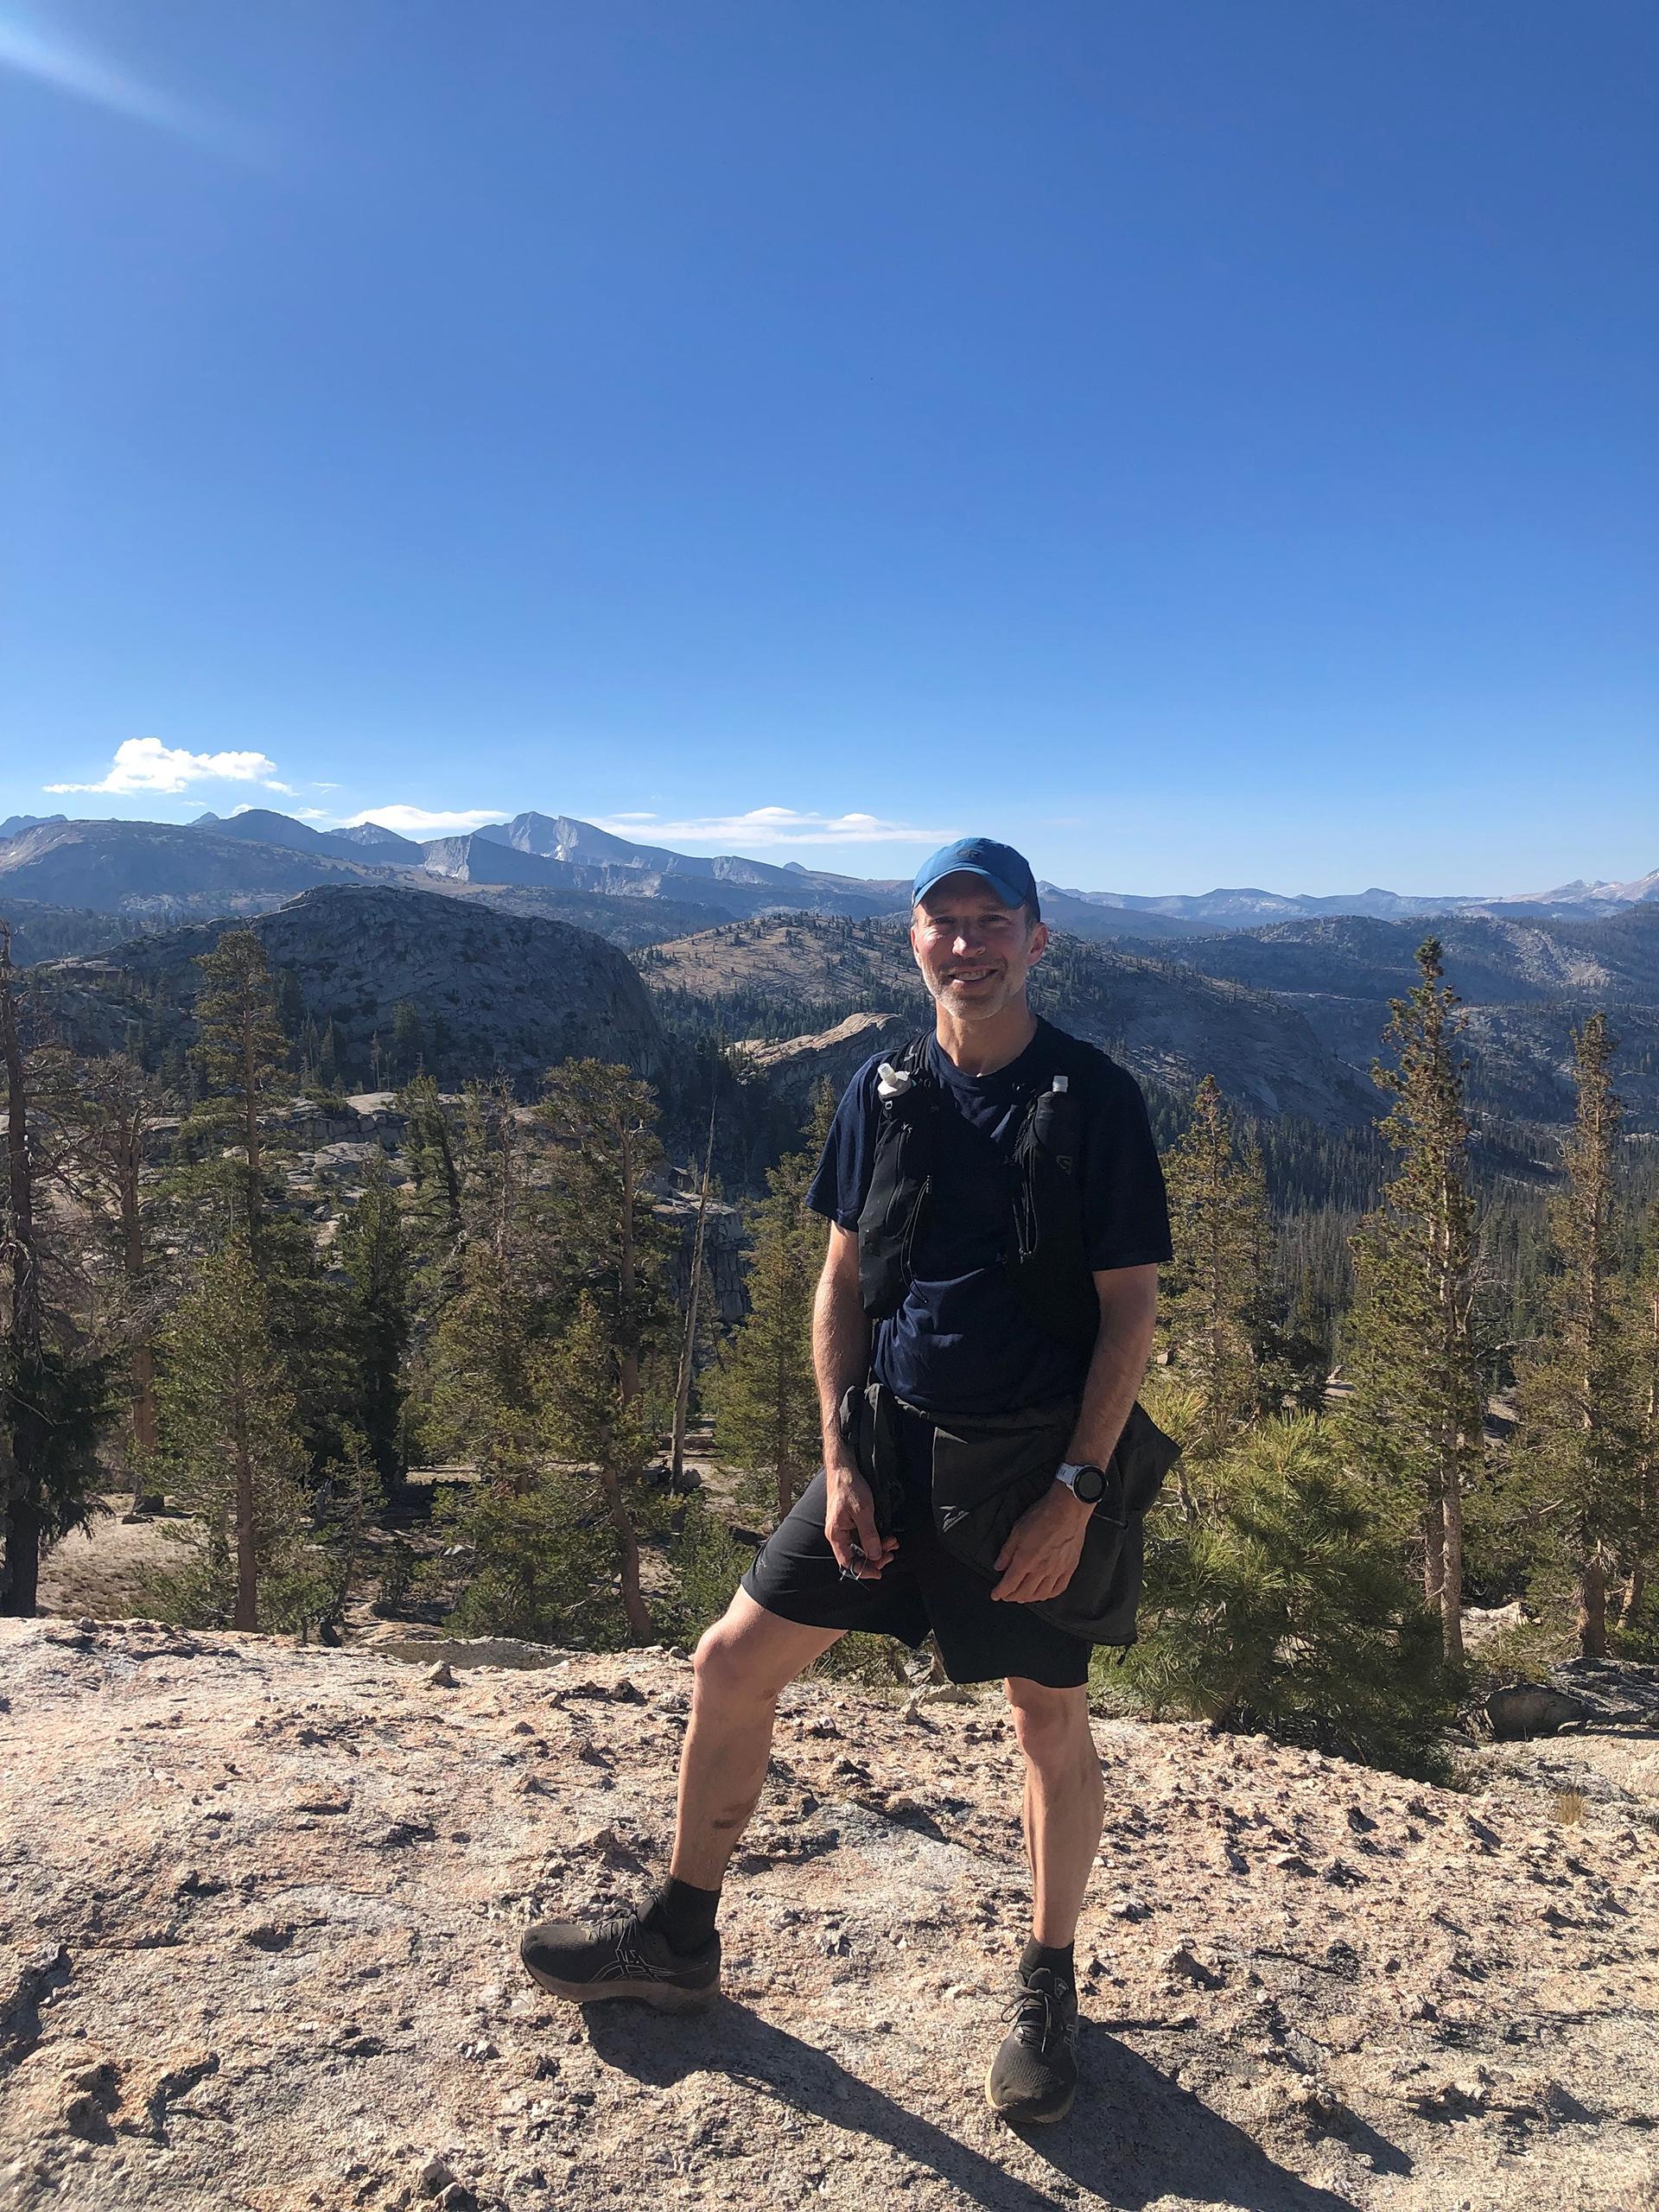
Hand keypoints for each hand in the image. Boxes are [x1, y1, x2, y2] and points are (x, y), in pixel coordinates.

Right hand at [824, 1462, 898, 1579]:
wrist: (844, 1468)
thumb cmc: (849, 1487)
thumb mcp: (863, 1512)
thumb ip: (869, 1535)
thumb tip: (875, 1555)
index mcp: (836, 1534)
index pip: (848, 1562)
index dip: (863, 1570)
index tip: (879, 1572)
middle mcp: (839, 1534)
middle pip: (856, 1556)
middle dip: (875, 1558)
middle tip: (891, 1554)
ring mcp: (845, 1528)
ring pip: (862, 1547)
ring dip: (878, 1547)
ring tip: (892, 1542)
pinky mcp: (852, 1521)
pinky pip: (863, 1536)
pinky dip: (876, 1538)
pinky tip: (887, 1536)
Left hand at [990, 1482, 1091, 1602]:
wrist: (1068, 1509)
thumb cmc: (1043, 1515)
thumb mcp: (1017, 1530)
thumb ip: (1007, 1552)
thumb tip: (999, 1566)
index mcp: (1025, 1560)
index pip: (1009, 1585)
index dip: (1000, 1592)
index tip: (995, 1594)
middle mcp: (1041, 1569)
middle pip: (1024, 1593)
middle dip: (1012, 1597)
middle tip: (1007, 1595)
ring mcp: (1057, 1571)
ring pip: (1041, 1595)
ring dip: (1029, 1598)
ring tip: (1023, 1596)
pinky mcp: (1069, 1568)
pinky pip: (1058, 1589)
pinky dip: (1048, 1595)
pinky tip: (1044, 1593)